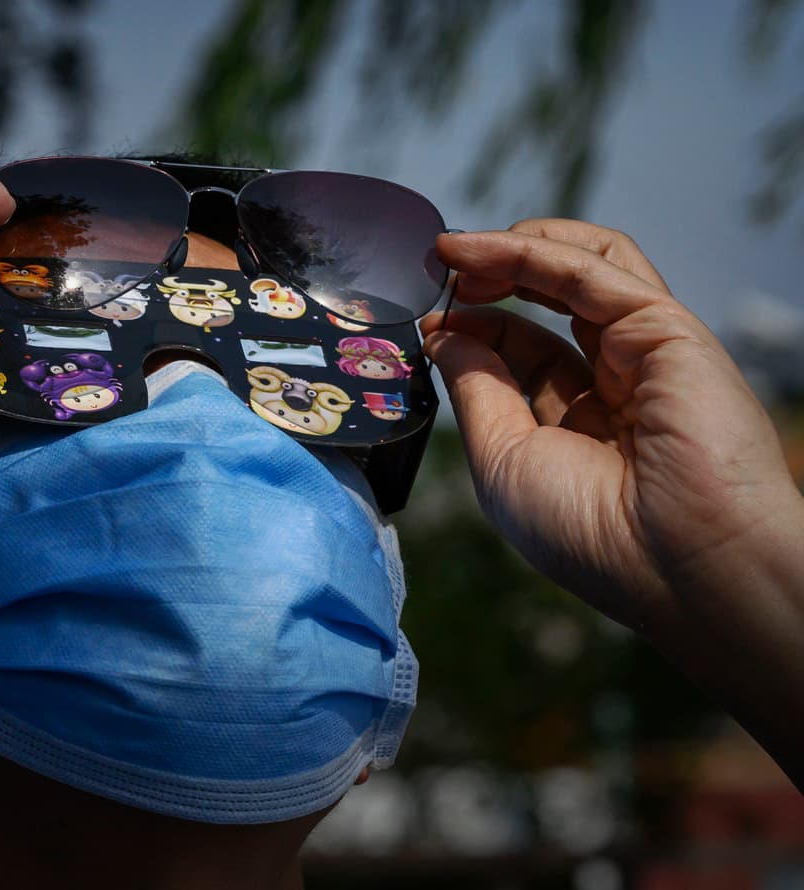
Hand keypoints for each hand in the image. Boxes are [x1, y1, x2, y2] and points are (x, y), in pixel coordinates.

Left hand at [421, 219, 802, 634]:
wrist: (674, 559)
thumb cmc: (586, 530)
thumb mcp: (502, 458)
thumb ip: (477, 388)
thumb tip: (444, 336)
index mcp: (580, 427)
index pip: (522, 356)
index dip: (473, 330)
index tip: (427, 323)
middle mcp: (615, 384)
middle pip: (547, 307)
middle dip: (488, 282)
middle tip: (436, 272)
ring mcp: (643, 352)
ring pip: (580, 270)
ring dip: (511, 250)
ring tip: (454, 252)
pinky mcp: (665, 328)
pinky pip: (595, 272)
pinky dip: (534, 252)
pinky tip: (478, 251)